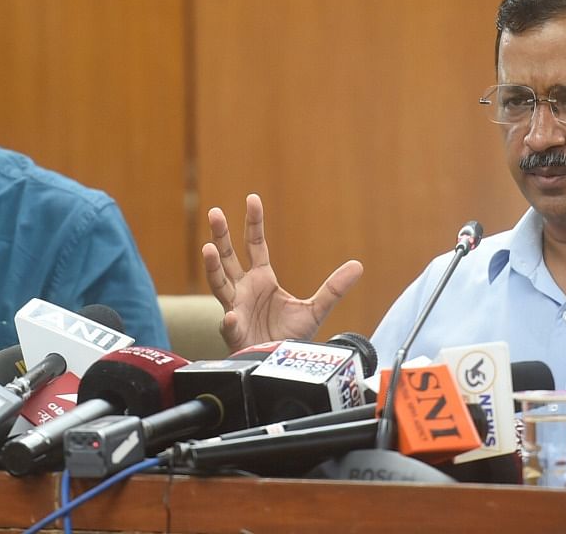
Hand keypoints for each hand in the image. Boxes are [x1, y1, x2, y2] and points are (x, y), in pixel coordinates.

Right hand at [202, 193, 362, 350]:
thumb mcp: (316, 309)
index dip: (253, 222)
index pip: (255, 244)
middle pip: (228, 257)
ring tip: (207, 248)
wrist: (280, 367)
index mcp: (261, 279)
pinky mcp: (235, 333)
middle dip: (221, 235)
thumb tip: (358, 265)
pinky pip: (230, 326)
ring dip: (212, 267)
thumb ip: (334, 287)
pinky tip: (231, 317)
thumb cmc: (288, 337)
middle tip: (215, 212)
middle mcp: (244, 290)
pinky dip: (230, 322)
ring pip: (218, 284)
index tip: (252, 199)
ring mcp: (236, 309)